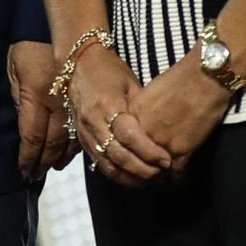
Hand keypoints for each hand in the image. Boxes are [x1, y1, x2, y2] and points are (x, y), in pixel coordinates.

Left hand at [7, 41, 76, 181]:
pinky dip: (76, 144)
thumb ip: (18, 98)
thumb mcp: (14, 69)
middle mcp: (57, 104)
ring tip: (53, 167)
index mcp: (36, 96)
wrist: (65, 31)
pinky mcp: (85, 102)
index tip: (24, 171)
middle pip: (52, 143)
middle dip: (43, 161)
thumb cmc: (31, 45)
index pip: (32, 137)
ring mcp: (74, 104)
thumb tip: (22, 125)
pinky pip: (82, 129)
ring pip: (69, 140)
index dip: (28, 157)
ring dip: (61, 157)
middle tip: (36, 175)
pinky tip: (71, 152)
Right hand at [69, 44, 171, 188]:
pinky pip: (100, 164)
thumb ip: (142, 109)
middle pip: (118, 155)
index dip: (148, 151)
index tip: (167, 160)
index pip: (128, 135)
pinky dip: (119, 176)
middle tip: (164, 173)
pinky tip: (134, 179)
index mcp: (107, 104)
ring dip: (132, 178)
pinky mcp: (82, 140)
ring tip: (153, 180)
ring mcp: (85, 133)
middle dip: (144, 170)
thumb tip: (163, 133)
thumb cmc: (109, 70)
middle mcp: (93, 121)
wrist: (78, 64)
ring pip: (108, 165)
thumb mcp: (130, 82)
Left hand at [128, 48, 231, 174]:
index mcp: (132, 114)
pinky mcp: (180, 150)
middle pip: (136, 160)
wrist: (203, 76)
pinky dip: (181, 178)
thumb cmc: (180, 79)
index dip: (131, 153)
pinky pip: (177, 174)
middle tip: (152, 173)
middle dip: (144, 168)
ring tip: (166, 178)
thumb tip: (141, 126)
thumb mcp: (151, 92)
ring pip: (155, 171)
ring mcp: (160, 142)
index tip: (138, 159)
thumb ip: (142, 112)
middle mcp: (142, 130)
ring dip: (161, 175)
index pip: (124, 143)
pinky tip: (183, 178)